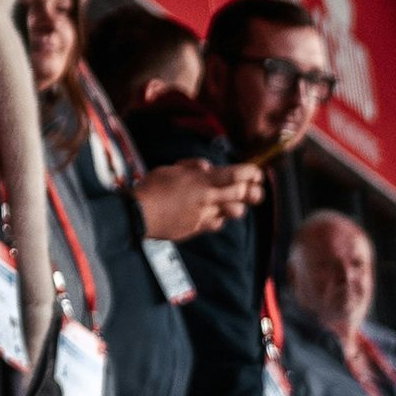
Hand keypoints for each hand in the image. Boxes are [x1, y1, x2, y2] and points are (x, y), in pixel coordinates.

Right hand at [135, 160, 258, 240]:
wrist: (139, 214)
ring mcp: (204, 215)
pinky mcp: (197, 228)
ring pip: (234, 212)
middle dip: (254, 191)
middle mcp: (207, 198)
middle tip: (256, 188)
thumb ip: (191, 167)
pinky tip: (213, 213)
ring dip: (238, 206)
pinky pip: (217, 224)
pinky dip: (219, 218)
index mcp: (201, 181)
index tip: (255, 171)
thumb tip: (207, 167)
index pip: (235, 175)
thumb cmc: (151, 188)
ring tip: (235, 202)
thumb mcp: (170, 168)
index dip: (250, 173)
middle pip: (242, 195)